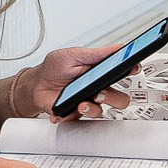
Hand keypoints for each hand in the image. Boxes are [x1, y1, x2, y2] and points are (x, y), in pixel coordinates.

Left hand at [21, 43, 135, 120]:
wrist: (35, 85)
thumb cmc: (54, 68)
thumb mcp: (73, 55)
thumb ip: (96, 53)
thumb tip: (117, 47)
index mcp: (100, 72)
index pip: (122, 72)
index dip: (131, 70)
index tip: (132, 69)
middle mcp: (98, 88)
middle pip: (120, 98)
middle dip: (114, 97)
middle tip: (101, 93)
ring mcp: (89, 102)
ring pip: (102, 111)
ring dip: (92, 108)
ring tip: (81, 103)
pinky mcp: (77, 113)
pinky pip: (81, 120)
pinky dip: (71, 114)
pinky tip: (65, 108)